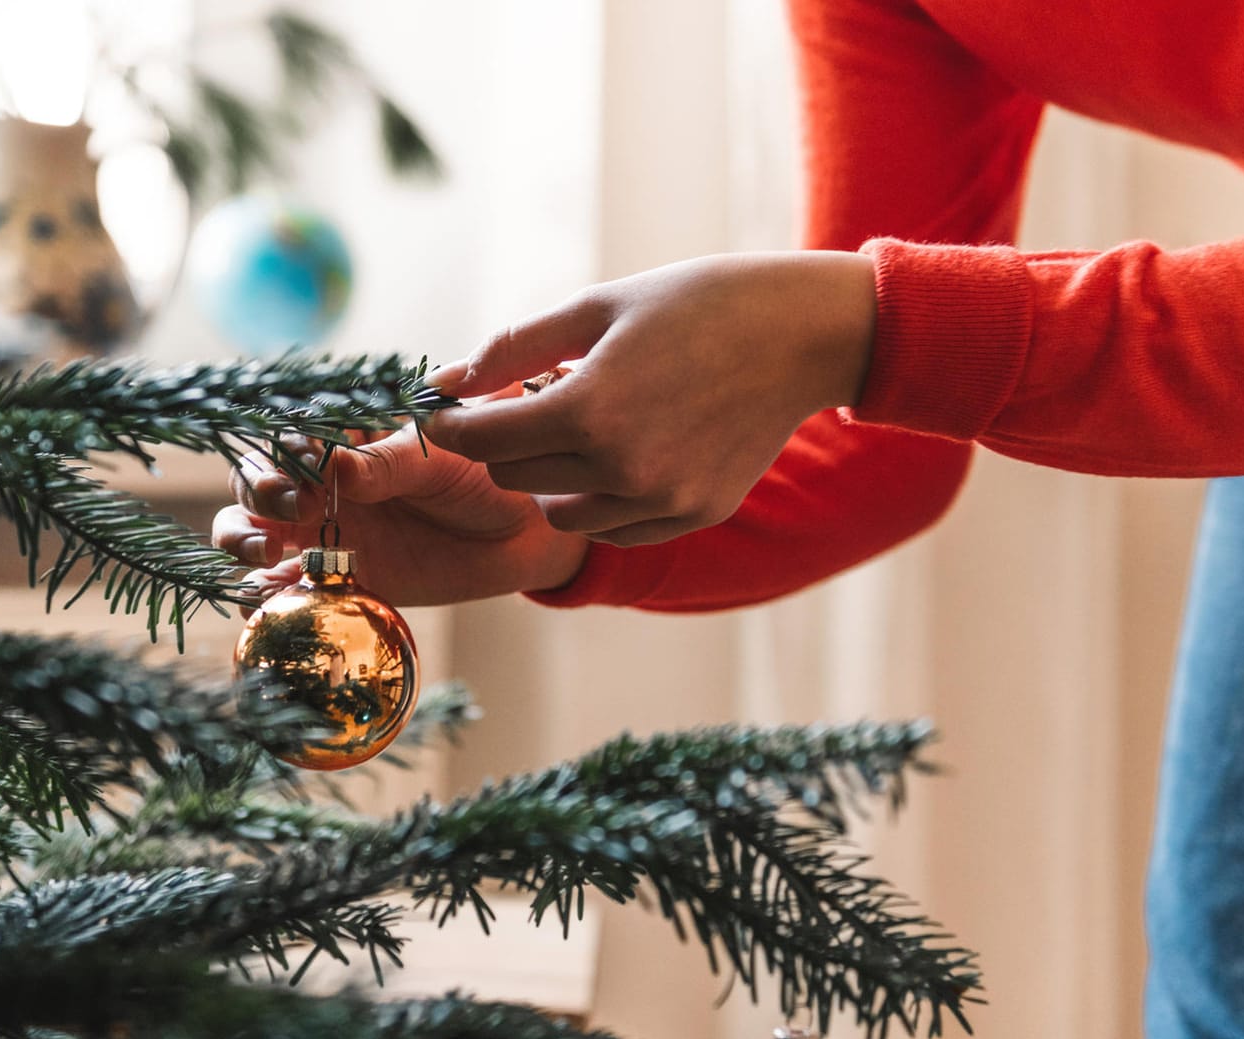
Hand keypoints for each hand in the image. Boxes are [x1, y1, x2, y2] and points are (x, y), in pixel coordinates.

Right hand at [213, 424, 590, 606]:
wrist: (522, 532)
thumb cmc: (483, 472)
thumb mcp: (441, 456)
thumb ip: (389, 462)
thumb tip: (337, 466)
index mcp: (342, 437)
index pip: (286, 435)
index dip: (281, 451)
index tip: (302, 469)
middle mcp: (321, 481)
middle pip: (255, 480)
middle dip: (258, 491)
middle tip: (291, 508)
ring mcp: (324, 530)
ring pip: (253, 529)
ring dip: (242, 538)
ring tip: (267, 553)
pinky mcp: (337, 577)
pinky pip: (286, 587)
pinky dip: (266, 594)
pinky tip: (267, 598)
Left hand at [423, 252, 875, 545]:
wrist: (801, 333)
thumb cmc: (695, 304)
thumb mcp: (595, 307)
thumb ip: (511, 348)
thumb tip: (442, 381)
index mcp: (589, 409)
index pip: (482, 439)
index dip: (452, 424)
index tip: (444, 410)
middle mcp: (622, 468)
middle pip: (514, 477)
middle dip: (503, 442)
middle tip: (527, 400)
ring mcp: (662, 501)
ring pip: (560, 513)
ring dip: (549, 476)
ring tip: (580, 425)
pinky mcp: (694, 515)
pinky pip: (613, 528)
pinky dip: (598, 498)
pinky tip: (618, 453)